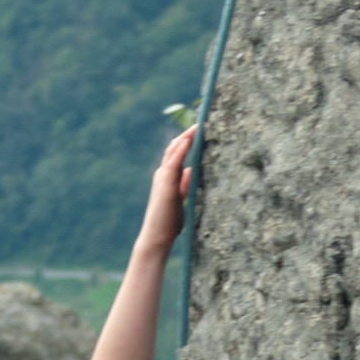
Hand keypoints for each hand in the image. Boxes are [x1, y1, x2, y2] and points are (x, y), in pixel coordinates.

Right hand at [141, 126, 200, 250]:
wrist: (157, 236)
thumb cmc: (169, 222)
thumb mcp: (182, 200)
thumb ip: (186, 185)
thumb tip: (192, 171)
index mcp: (168, 177)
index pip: (178, 153)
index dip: (187, 141)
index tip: (200, 130)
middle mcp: (163, 174)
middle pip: (175, 148)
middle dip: (188, 134)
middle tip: (201, 123)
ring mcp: (163, 177)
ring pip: (174, 151)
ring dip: (186, 137)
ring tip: (198, 126)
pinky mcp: (165, 184)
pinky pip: (173, 162)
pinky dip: (180, 149)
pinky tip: (188, 139)